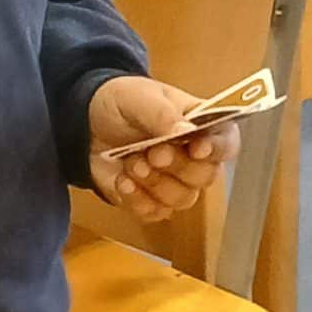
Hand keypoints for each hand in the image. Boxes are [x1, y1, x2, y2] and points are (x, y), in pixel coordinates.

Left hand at [85, 75, 236, 220]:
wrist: (85, 123)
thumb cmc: (122, 103)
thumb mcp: (140, 98)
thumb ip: (163, 114)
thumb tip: (186, 131)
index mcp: (200, 125)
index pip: (226, 143)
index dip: (216, 150)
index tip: (197, 149)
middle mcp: (194, 158)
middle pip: (206, 176)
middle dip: (177, 167)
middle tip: (152, 153)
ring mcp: (174, 182)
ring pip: (182, 199)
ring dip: (154, 183)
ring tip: (131, 163)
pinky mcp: (151, 201)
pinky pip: (155, 213)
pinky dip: (137, 200)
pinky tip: (123, 181)